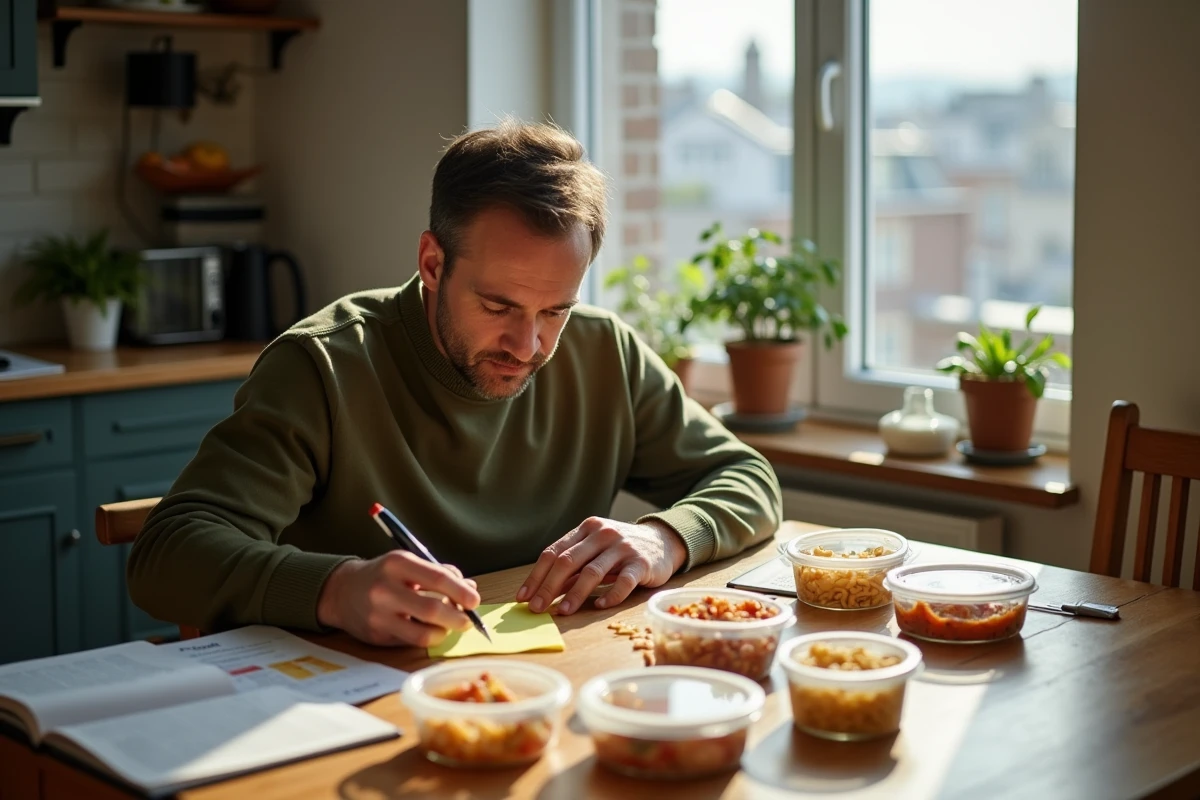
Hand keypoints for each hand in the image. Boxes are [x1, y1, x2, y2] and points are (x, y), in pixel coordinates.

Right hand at [316, 552, 479, 646]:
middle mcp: (385, 589)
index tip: (475, 601)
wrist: (341, 591)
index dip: (461, 592)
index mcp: (397, 563)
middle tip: (467, 621)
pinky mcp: (376, 635)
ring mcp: (378, 615)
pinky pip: (410, 642)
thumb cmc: (384, 575)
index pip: (438, 578)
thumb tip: (470, 589)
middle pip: (432, 609)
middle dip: (457, 618)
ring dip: (443, 632)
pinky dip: (425, 638)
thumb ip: (440, 574)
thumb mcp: (409, 564)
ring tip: (447, 627)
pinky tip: (427, 630)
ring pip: (423, 633)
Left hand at [516, 517, 686, 614]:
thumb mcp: (594, 551)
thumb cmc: (620, 550)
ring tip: (563, 612)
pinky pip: (623, 582)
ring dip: (575, 594)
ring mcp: (623, 547)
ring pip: (593, 572)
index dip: (536, 576)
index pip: (554, 552)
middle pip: (568, 561)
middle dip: (548, 587)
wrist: (662, 542)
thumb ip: (572, 568)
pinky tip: (599, 606)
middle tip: (537, 609)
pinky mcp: (642, 563)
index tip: (523, 597)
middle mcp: (603, 534)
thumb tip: (542, 592)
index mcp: (586, 529)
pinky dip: (610, 596)